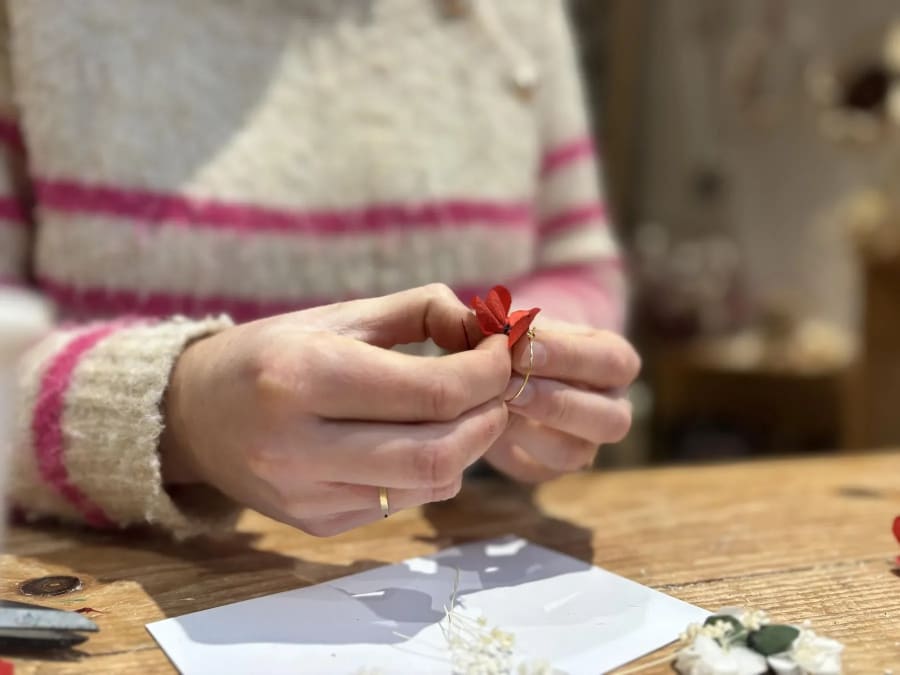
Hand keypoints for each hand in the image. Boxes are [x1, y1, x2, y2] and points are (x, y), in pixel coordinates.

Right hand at [160, 284, 510, 535]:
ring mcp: (306, 495)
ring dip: (469, 446)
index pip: (430, 392)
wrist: (192, 415)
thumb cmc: (270, 352)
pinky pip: (402, 502)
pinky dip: (433, 471)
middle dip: (489, 416)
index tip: (502, 351)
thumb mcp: (336, 315)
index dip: (487, 373)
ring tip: (466, 410)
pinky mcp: (315, 523)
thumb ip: (417, 310)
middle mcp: (299, 446)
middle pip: (438, 451)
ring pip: (429, 484)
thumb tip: (485, 325)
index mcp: (301, 378)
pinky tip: (423, 439)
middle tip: (498, 388)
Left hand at [484, 318, 639, 481]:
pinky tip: (486, 426)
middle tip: (509, 385)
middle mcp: (612, 408)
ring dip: (532, 430)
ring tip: (495, 405)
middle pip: (611, 420)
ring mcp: (584, 444)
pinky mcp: (547, 468)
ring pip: (576, 453)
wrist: (501, 367)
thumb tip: (477, 320)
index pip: (613, 362)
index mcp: (615, 362)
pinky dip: (510, 448)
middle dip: (555, 402)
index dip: (568, 355)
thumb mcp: (511, 320)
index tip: (521, 345)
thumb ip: (497, 320)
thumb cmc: (516, 334)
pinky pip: (537, 469)